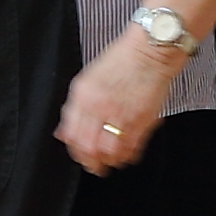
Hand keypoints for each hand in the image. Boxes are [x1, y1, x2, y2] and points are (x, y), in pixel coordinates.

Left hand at [55, 26, 185, 174]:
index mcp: (84, 96)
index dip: (74, 149)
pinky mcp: (144, 120)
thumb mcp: (88, 78)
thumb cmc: (121, 60)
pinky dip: (127, 156)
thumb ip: (75, 107)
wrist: (150, 50)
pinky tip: (124, 155)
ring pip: (109, 152)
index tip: (77, 153)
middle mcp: (101, 107)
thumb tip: (64, 131)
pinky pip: (132, 147)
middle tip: (92, 165)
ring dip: (108, 161)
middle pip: (88, 147)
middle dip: (89, 161)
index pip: (72, 134)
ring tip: (108, 162)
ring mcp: (123, 115)